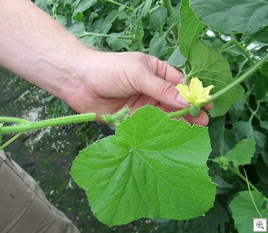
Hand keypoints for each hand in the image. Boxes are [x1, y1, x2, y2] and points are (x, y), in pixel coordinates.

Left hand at [64, 51, 209, 125]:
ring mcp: (140, 105)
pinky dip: (158, 132)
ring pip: (162, 115)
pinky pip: (147, 126)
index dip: (193, 94)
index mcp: (154, 72)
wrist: (78, 81)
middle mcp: (149, 89)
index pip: (178, 84)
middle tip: (204, 121)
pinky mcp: (129, 119)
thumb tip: (187, 99)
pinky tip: (169, 137)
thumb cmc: (109, 70)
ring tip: (193, 131)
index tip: (207, 104)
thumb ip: (161, 89)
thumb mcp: (138, 74)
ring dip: (176, 123)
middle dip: (188, 111)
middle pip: (172, 102)